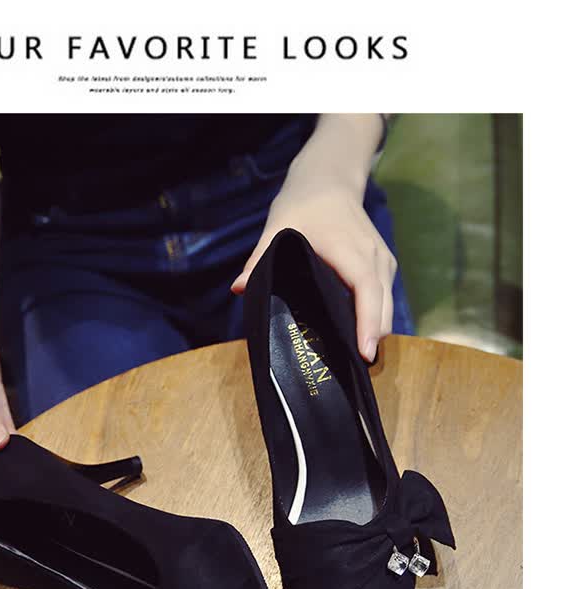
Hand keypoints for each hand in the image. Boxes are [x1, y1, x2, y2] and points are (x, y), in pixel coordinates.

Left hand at [232, 181, 396, 362]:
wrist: (329, 180)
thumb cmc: (303, 203)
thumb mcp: (277, 227)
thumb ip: (259, 259)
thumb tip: (238, 288)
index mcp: (351, 250)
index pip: (366, 291)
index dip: (367, 323)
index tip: (364, 353)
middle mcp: (375, 258)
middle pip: (382, 308)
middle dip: (371, 339)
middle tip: (352, 371)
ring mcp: (383, 263)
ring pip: (387, 308)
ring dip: (374, 333)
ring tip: (353, 361)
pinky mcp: (384, 268)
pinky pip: (384, 301)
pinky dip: (374, 321)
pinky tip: (354, 338)